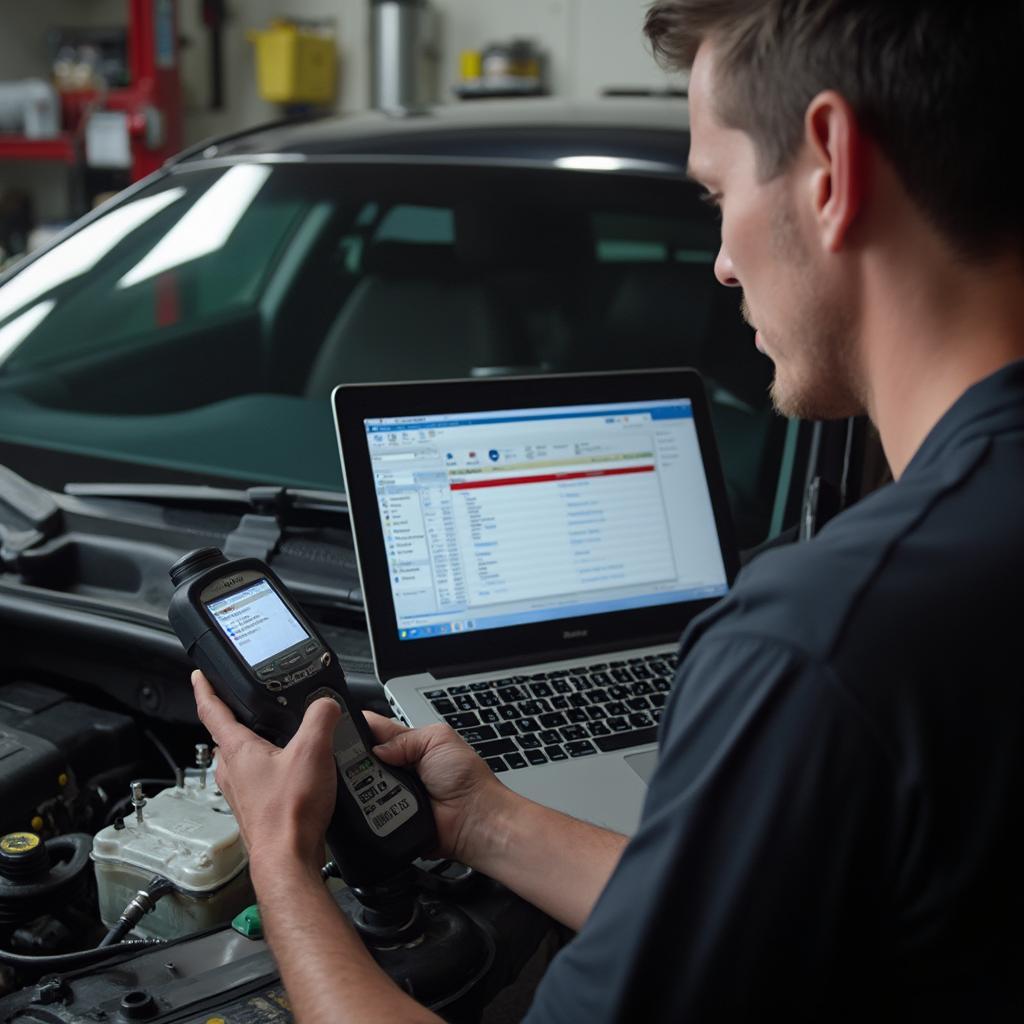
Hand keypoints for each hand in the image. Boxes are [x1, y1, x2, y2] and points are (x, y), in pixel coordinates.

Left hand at [191, 670, 339, 876]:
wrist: (289, 858)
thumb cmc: (289, 813)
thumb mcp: (312, 751)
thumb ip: (320, 718)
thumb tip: (326, 703)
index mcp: (238, 750)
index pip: (211, 711)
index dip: (206, 689)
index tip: (200, 676)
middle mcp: (232, 771)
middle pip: (229, 736)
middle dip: (241, 720)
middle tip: (257, 709)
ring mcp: (241, 792)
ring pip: (244, 760)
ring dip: (259, 748)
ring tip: (286, 741)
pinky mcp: (255, 809)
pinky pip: (259, 781)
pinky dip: (272, 771)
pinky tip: (296, 776)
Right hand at [365, 713, 507, 865]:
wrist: (473, 818)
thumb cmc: (466, 778)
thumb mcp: (438, 739)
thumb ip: (404, 737)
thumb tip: (375, 748)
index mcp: (407, 742)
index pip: (374, 729)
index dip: (358, 727)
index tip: (344, 728)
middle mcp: (396, 766)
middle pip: (360, 756)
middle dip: (356, 757)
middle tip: (363, 760)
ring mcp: (389, 791)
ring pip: (358, 782)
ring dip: (362, 781)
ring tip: (377, 781)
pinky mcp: (386, 815)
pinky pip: (366, 809)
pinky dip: (366, 805)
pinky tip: (372, 801)